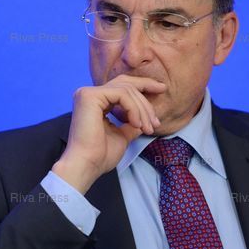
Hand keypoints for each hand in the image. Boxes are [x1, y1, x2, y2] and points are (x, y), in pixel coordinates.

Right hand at [52, 75, 165, 193]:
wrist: (87, 165)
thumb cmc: (101, 155)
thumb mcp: (122, 136)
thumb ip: (131, 124)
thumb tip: (144, 119)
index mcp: (94, 102)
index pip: (121, 87)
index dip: (142, 85)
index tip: (161, 90)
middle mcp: (88, 94)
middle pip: (124, 83)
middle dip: (146, 87)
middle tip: (161, 96)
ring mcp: (88, 93)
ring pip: (126, 90)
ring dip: (142, 109)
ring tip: (148, 127)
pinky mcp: (89, 96)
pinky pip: (121, 95)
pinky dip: (134, 109)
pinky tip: (137, 124)